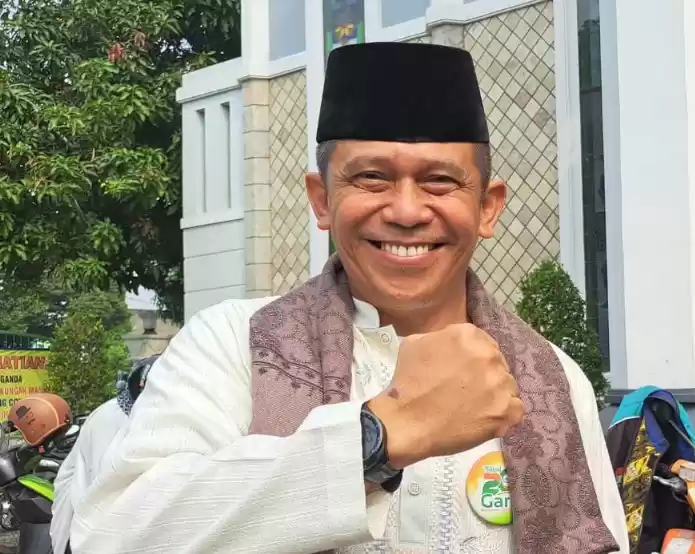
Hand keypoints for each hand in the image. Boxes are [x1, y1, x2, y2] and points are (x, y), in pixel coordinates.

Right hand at [367, 323, 523, 468]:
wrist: (406, 422)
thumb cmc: (406, 383)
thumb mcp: (415, 343)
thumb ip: (440, 337)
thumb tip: (451, 343)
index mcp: (468, 335)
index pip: (482, 342)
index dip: (473, 358)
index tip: (463, 370)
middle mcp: (489, 355)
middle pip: (496, 362)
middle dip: (484, 373)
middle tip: (466, 389)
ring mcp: (500, 384)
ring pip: (507, 385)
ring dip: (494, 393)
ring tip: (474, 406)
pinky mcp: (506, 411)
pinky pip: (516, 408)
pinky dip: (503, 413)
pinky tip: (485, 418)